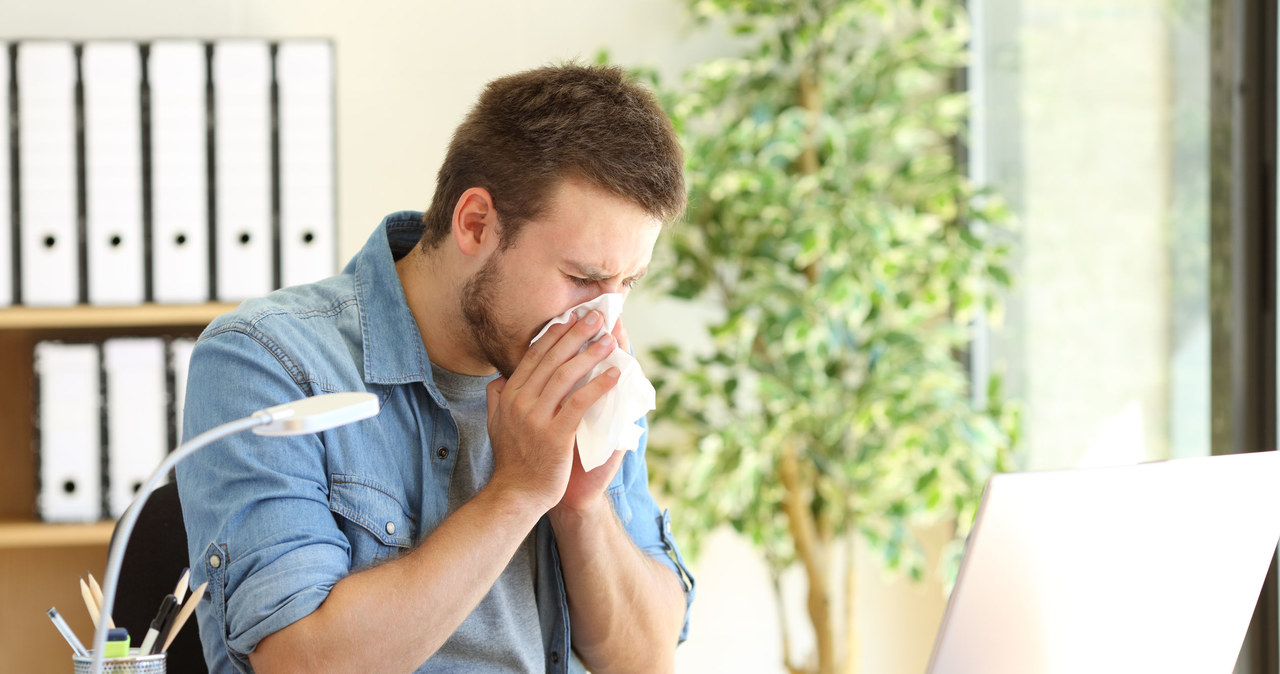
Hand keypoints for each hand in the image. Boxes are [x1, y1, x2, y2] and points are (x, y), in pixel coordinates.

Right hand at [485, 310, 620, 511]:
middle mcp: (521, 402)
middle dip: (576, 334)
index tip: (571, 317)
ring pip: (566, 375)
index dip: (554, 334)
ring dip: (590, 353)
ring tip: (610, 340)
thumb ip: (497, 399)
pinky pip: (580, 402)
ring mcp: (537, 418)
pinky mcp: (555, 435)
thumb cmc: (513, 460)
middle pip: (552, 358)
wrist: (517, 495)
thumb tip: (499, 379)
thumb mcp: (495, 424)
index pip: (534, 356)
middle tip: (596, 317)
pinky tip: (614, 374)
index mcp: (510, 395)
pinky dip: (598, 385)